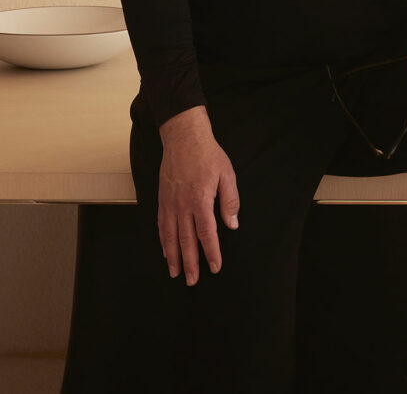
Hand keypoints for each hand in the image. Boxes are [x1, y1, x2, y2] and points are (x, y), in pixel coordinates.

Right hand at [157, 105, 240, 285]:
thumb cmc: (208, 154)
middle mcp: (182, 205)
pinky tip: (166, 251)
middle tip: (192, 281)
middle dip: (190, 263)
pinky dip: (163, 241)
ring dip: (173, 257)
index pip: (206, 234)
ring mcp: (170, 203)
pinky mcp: (162, 198)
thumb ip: (230, 200)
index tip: (215, 267)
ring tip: (176, 273)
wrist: (184, 137)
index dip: (211, 252)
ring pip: (170, 236)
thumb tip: (232, 224)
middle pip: (186, 241)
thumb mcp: (227, 174)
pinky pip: (161, 225)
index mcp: (200, 200)